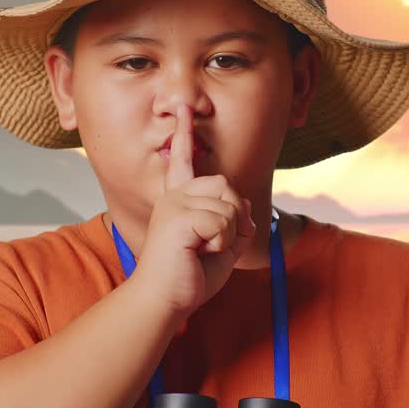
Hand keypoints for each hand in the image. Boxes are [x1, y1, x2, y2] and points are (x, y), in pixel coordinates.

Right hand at [132, 104, 256, 317]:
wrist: (164, 300)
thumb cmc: (189, 276)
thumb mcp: (222, 247)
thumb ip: (235, 224)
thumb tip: (244, 208)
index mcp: (180, 200)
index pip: (185, 160)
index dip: (184, 133)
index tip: (183, 107)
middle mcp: (174, 196)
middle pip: (226, 185)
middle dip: (234, 217)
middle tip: (213, 242)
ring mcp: (174, 205)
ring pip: (229, 207)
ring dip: (228, 236)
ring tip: (204, 250)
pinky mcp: (177, 217)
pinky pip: (223, 222)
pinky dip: (222, 243)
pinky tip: (201, 252)